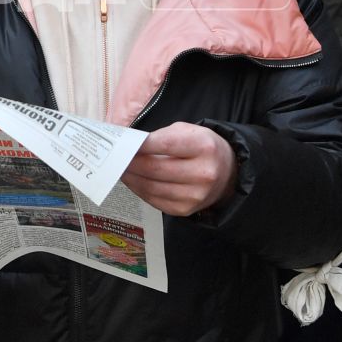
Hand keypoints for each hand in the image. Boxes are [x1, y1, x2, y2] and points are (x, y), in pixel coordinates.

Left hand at [120, 122, 238, 216]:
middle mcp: (203, 173)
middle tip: (114, 157)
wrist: (227, 174)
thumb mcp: (188, 132)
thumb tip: (129, 147)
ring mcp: (195, 195)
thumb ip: (160, 137)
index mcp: (204, 147)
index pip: (164, 144)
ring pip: (151, 187)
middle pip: (154, 168)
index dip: (139, 145)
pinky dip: (139, 190)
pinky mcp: (186, 210)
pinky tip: (132, 181)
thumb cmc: (202, 147)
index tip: (122, 142)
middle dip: (129, 163)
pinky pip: (154, 200)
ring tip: (119, 169)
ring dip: (130, 178)